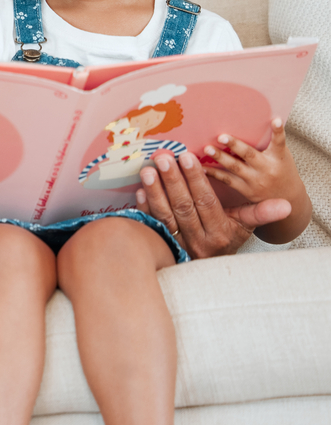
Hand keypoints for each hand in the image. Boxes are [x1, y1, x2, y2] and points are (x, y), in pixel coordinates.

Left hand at [135, 148, 288, 257]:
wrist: (203, 268)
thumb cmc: (224, 239)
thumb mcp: (243, 228)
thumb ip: (259, 214)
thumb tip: (286, 206)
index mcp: (219, 234)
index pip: (206, 203)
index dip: (196, 180)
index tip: (188, 158)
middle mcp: (197, 241)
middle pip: (183, 207)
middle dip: (173, 180)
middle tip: (164, 157)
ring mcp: (176, 244)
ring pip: (164, 216)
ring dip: (155, 191)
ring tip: (149, 169)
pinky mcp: (160, 244)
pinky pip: (150, 224)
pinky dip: (144, 207)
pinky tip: (139, 190)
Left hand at [201, 118, 304, 203]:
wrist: (288, 198)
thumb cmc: (282, 170)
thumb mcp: (282, 156)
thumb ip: (271, 143)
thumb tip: (257, 119)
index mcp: (278, 157)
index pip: (279, 142)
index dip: (278, 131)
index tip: (276, 120)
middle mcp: (267, 169)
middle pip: (250, 155)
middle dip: (235, 145)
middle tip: (221, 136)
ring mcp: (256, 181)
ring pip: (235, 168)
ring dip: (220, 158)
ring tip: (207, 149)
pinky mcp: (246, 190)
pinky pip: (228, 180)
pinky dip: (214, 174)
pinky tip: (202, 167)